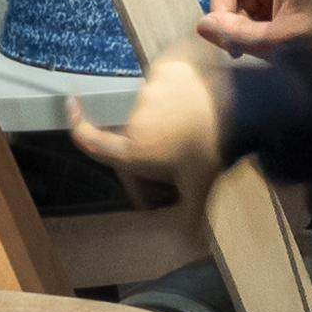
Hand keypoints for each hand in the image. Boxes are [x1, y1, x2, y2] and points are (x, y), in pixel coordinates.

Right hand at [69, 46, 234, 201]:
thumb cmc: (214, 152)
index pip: (92, 140)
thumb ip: (190, 217)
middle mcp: (134, 119)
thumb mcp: (200, 187)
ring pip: (155, 99)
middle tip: (184, 141)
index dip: (78, 125)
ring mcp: (149, 88)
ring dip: (169, 107)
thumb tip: (189, 245)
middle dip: (154, 133)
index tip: (72, 108)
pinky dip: (180, 81)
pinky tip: (200, 90)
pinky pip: (168, 74)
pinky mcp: (166, 66)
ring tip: (199, 116)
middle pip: (137, 125)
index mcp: (133, 149)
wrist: (240, 110)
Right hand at [193, 0, 311, 80]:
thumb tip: (203, 24)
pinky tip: (261, 45)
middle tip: (238, 44)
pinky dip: (243, 30)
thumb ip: (239, 34)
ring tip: (261, 46)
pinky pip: (241, 11)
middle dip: (224, 10)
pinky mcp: (270, 1)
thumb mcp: (283, 41)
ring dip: (235, 25)